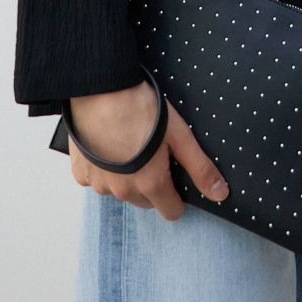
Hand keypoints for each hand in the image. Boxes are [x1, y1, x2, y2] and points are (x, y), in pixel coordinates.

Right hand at [68, 82, 228, 219]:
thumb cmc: (141, 107)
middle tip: (152, 152)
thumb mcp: (179, 135)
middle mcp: (123, 191)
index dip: (177, 195)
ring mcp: (99, 184)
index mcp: (150, 184)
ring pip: (121, 191)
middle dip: (152, 184)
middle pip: (146, 201)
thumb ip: (200, 168)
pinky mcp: (81, 172)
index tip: (174, 174)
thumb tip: (221, 194)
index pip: (171, 211)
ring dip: (126, 176)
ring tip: (129, 143)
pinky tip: (107, 145)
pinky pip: (97, 180)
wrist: (100, 89)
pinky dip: (104, 168)